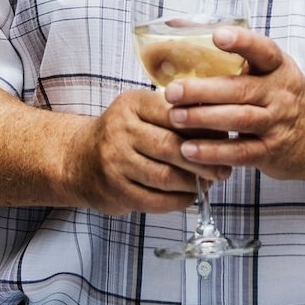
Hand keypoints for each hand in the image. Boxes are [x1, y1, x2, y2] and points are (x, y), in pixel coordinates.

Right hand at [67, 88, 233, 214]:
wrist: (78, 159)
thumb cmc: (122, 133)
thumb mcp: (141, 111)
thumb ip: (174, 114)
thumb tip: (221, 124)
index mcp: (132, 104)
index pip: (174, 114)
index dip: (203, 128)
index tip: (225, 138)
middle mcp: (120, 131)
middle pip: (171, 147)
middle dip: (203, 161)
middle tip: (223, 169)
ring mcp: (115, 162)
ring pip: (165, 177)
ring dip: (193, 183)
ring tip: (209, 183)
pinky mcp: (115, 190)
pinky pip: (155, 200)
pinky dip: (178, 201)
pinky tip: (189, 196)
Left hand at [163, 26, 304, 186]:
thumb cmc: (286, 96)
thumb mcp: (274, 71)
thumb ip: (238, 55)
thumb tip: (181, 25)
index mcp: (279, 68)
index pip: (263, 50)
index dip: (241, 42)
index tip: (218, 35)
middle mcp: (280, 94)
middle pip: (240, 90)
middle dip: (202, 90)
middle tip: (172, 91)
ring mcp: (277, 124)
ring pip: (238, 120)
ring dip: (203, 119)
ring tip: (175, 117)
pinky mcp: (271, 152)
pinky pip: (240, 152)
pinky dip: (213, 152)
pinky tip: (189, 150)